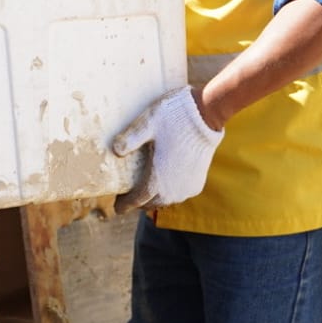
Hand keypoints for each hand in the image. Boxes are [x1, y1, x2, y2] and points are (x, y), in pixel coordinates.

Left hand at [111, 87, 223, 208]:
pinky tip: (165, 184)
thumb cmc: (172, 118)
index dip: (124, 205)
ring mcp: (187, 188)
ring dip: (155, 198)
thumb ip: (129, 138)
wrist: (205, 115)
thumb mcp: (146, 124)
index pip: (136, 201)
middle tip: (128, 196)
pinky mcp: (198, 183)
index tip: (116, 207)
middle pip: (150, 204)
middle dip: (138, 202)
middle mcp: (173, 190)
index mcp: (157, 180)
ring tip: (145, 190)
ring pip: (166, 201)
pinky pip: (180, 194)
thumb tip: (115, 151)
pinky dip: (170, 192)